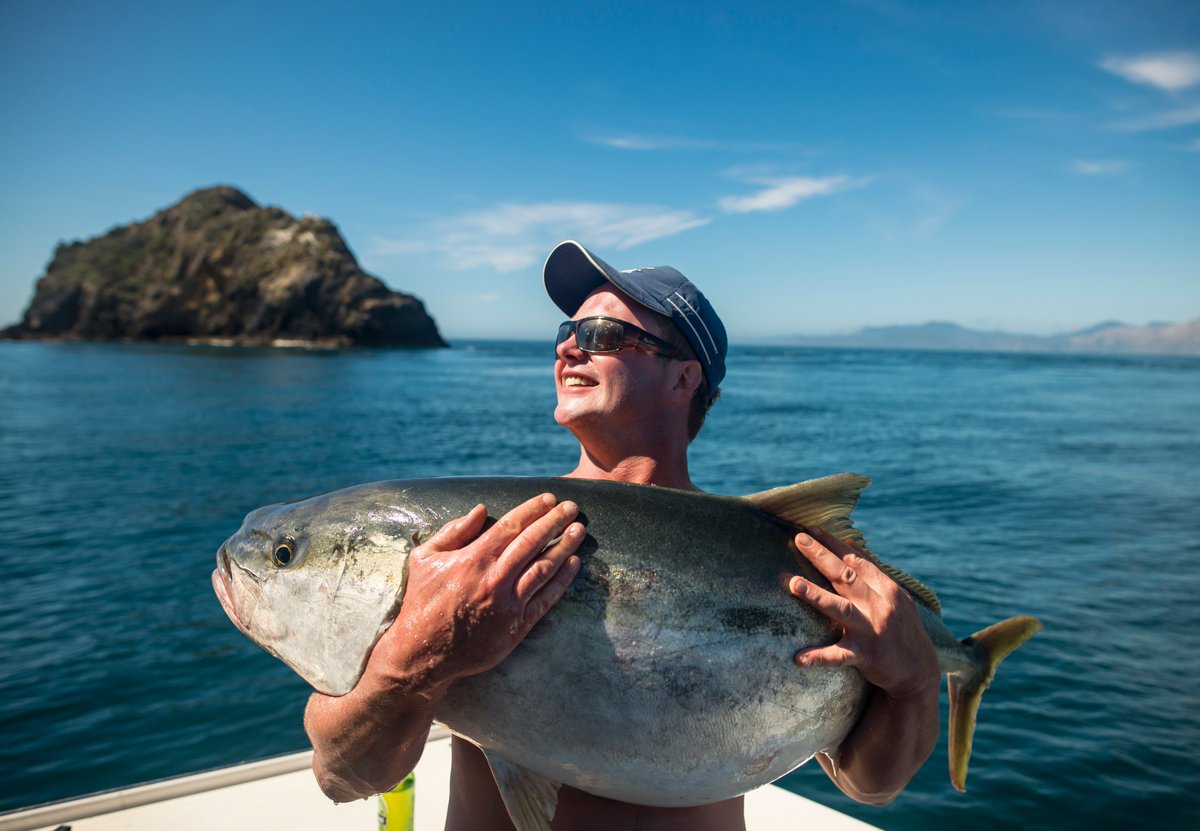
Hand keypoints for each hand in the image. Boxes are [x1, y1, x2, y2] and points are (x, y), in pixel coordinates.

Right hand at [367, 493, 584, 695]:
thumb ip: (453, 531)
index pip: (511, 526)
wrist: (423, 652)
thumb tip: (481, 509)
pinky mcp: (517, 627)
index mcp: (473, 559)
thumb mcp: (425, 558)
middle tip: (572, 508)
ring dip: (564, 547)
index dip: (533, 510)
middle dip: (555, 522)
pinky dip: (562, 581)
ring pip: (544, 568)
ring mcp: (508, 604)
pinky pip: (546, 599)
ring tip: (579, 531)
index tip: (550, 499)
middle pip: (533, 542)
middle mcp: (495, 579)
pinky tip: (574, 564)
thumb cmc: (422, 602)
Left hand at [788, 527, 937, 698]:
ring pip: (841, 609)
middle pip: (846, 577)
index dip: (833, 544)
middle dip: (822, 556)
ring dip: (816, 595)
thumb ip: (873, 574)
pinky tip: (798, 658)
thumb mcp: (895, 597)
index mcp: (887, 589)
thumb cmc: (901, 628)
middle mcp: (880, 606)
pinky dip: (819, 657)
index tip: (811, 529)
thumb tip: (849, 544)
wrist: (920, 670)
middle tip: (799, 539)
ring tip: (794, 583)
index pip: (856, 561)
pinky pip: (839, 656)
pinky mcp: (866, 655)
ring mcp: (872, 630)